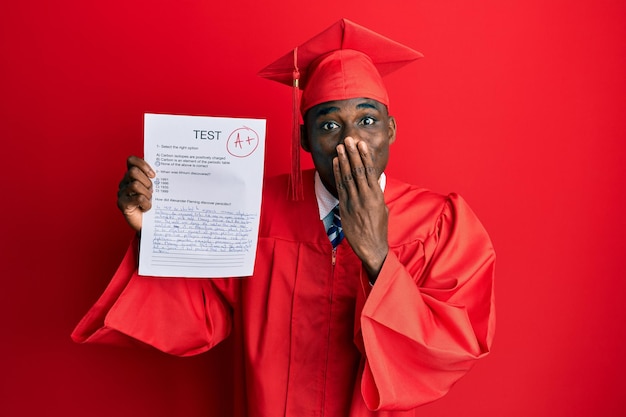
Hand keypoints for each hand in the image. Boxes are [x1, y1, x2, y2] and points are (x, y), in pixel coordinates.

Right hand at [117, 156, 154, 231]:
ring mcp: (122, 193)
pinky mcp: (122, 204)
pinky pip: (137, 198)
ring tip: (149, 200)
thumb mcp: (156, 188)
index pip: (131, 160)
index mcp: (132, 175)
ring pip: (135, 185)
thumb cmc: (154, 203)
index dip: (143, 164)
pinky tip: (147, 208)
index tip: (154, 175)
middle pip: (133, 172)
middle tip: (152, 191)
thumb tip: (168, 166)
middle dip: (146, 181)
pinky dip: (146, 203)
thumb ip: (156, 178)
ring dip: (147, 193)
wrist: (150, 224)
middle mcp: (125, 182)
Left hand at [333, 137, 388, 279]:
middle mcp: (365, 196)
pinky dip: (337, 173)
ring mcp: (354, 201)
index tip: (361, 144)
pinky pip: (340, 187)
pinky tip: (335, 163)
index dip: (364, 156)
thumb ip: (377, 194)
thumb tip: (373, 183)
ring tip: (340, 147)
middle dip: (352, 154)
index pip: (370, 171)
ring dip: (343, 160)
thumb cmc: (378, 228)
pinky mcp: (344, 208)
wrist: (371, 246)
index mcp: (377, 195)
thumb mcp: (382, 208)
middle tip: (349, 140)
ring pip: (347, 176)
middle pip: (358, 170)